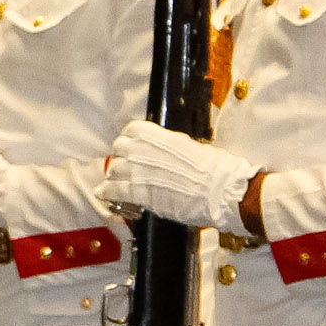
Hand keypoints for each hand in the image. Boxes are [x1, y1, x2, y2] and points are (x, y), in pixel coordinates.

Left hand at [98, 122, 256, 234]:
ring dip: (114, 176)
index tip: (132, 146)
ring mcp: (139, 171)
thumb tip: (170, 152)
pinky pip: (114, 190)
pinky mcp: (139, 193)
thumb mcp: (194, 148)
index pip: (132, 130)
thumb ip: (173, 148)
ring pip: (113, 169)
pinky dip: (107, 193)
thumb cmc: (216, 170)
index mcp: (160, 135)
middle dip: (121, 157)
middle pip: (119, 148)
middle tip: (125, 166)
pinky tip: (104, 195)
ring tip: (115, 183)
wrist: (221, 190)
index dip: (130, 140)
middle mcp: (145, 149)